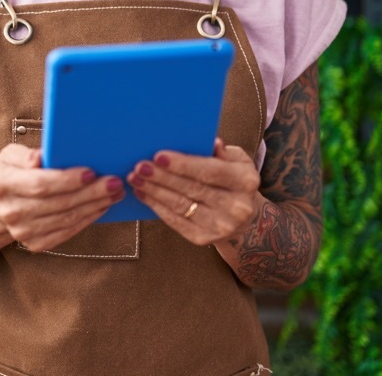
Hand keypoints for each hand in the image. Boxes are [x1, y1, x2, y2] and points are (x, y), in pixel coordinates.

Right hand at [0, 143, 124, 250]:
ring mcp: (22, 231)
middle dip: (90, 193)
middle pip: (59, 203)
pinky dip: (87, 219)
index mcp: (2, 184)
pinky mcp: (35, 244)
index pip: (40, 184)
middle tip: (113, 183)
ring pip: (67, 219)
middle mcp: (10, 211)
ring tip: (113, 194)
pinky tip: (100, 207)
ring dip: (94, 206)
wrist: (1, 203)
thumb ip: (27, 155)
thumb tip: (40, 158)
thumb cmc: (13, 172)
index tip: (91, 173)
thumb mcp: (12, 155)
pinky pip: (67, 232)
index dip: (67, 180)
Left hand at [127, 138, 261, 245]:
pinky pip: (175, 220)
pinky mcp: (204, 239)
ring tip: (135, 178)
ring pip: (180, 205)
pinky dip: (156, 206)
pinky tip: (143, 194)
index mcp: (245, 182)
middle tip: (140, 166)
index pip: (211, 171)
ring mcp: (221, 226)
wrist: (244, 218)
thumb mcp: (237, 161)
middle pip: (192, 189)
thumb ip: (223, 152)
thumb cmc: (233, 180)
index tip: (158, 156)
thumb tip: (212, 142)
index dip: (183, 164)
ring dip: (154, 191)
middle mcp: (236, 207)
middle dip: (162, 177)